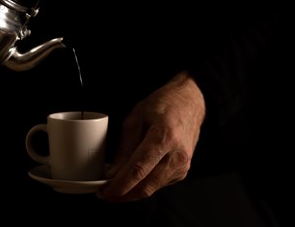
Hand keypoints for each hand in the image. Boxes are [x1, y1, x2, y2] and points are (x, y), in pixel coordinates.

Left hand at [97, 71, 205, 201]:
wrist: (190, 102)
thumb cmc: (165, 104)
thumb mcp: (136, 118)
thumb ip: (124, 147)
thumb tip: (113, 172)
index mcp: (164, 137)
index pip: (138, 170)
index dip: (119, 185)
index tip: (104, 190)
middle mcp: (177, 154)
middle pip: (145, 186)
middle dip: (122, 193)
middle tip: (105, 191)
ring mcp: (182, 165)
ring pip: (151, 189)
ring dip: (132, 191)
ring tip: (116, 183)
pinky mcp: (183, 170)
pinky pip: (159, 184)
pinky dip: (144, 184)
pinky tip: (134, 177)